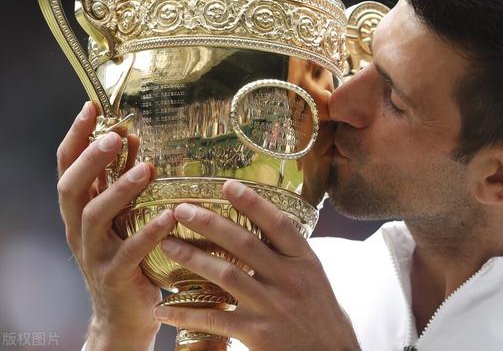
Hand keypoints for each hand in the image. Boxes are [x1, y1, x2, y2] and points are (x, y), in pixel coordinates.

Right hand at [57, 102, 175, 350]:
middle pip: (71, 188)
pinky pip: (130, 252)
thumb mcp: (120, 217)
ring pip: (95, 217)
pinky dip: (148, 233)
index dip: (76, 136)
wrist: (124, 315)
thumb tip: (133, 138)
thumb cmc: (126, 256)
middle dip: (90, 159)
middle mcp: (79, 230)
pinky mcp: (115, 276)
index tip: (91, 106)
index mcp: (79, 211)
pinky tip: (169, 216)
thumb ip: (122, 181)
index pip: (67, 167)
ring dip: (118, 190)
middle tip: (114, 136)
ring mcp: (94, 254)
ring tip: (144, 169)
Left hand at [152, 180, 360, 350]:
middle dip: (210, 223)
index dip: (252, 202)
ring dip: (193, 258)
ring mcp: (272, 307)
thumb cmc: (321, 315)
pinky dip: (186, 312)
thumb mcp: (315, 277)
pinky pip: (215, 318)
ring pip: (225, 275)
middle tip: (182, 209)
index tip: (227, 185)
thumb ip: (291, 254)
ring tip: (168, 246)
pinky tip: (164, 308)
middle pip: (244, 243)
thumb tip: (265, 224)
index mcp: (305, 262)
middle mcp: (289, 279)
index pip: (278, 224)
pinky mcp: (257, 334)